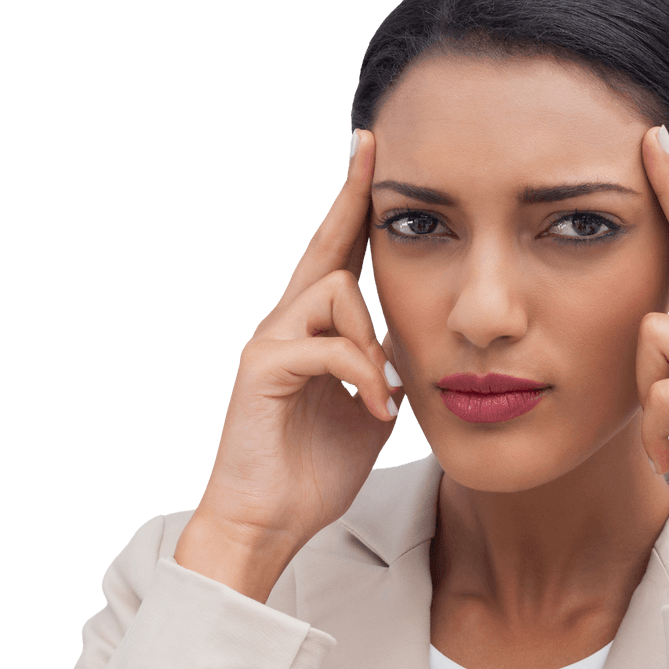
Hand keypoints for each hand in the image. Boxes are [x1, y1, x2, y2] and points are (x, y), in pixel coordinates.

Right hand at [175, 130, 401, 601]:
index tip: (378, 160)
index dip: (359, 212)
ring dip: (370, 338)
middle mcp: (286, 325)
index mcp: (315, 333)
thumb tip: (407, 349)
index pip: (341, 260)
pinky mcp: (262, 370)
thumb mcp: (365, 411)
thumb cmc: (314, 471)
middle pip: (324, 247)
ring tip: (382, 395)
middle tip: (371, 144)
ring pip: (332, 291)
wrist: (269, 523)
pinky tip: (376, 411)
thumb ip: (381, 371)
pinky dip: (360, 375)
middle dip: (350, 196)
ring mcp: (270, 343)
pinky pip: (324, 346)